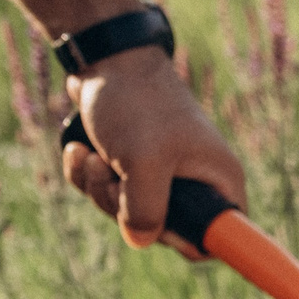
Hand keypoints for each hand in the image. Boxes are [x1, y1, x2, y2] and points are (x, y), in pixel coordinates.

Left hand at [63, 47, 246, 253]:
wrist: (107, 57)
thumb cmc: (136, 102)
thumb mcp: (143, 161)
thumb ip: (145, 210)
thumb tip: (140, 239)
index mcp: (219, 182)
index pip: (219, 237)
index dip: (187, 241)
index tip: (155, 225)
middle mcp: (196, 182)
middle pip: (162, 230)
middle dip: (122, 208)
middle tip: (109, 176)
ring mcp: (163, 175)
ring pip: (127, 212)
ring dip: (98, 188)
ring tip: (89, 155)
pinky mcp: (132, 165)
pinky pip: (107, 192)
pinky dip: (88, 176)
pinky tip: (79, 149)